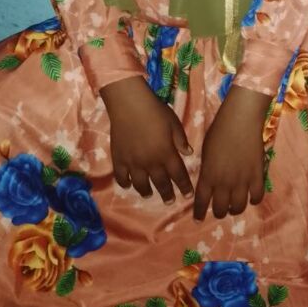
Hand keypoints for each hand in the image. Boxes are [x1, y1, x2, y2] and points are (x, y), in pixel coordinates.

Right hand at [100, 75, 193, 203]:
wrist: (129, 104)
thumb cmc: (155, 110)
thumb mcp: (173, 123)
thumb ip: (180, 140)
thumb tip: (188, 153)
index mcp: (166, 153)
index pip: (178, 175)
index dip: (184, 186)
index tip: (188, 195)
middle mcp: (150, 162)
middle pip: (160, 183)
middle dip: (167, 194)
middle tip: (170, 201)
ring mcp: (133, 163)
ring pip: (141, 184)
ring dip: (146, 191)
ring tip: (149, 194)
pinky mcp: (119, 159)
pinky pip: (121, 177)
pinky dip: (125, 183)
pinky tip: (128, 184)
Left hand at [193, 85, 271, 219]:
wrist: (241, 119)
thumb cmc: (219, 129)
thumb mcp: (205, 150)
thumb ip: (207, 169)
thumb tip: (209, 180)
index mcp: (208, 176)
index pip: (201, 202)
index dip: (199, 213)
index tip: (198, 219)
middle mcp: (224, 183)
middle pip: (221, 209)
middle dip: (219, 212)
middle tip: (220, 209)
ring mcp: (242, 180)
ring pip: (238, 207)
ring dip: (235, 209)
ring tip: (235, 205)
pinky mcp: (257, 175)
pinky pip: (257, 196)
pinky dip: (254, 199)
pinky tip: (251, 196)